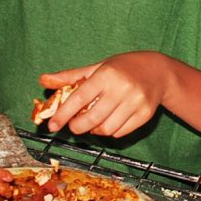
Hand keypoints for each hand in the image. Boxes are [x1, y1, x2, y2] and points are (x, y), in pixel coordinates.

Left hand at [40, 51, 169, 137]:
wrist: (158, 71)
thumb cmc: (123, 68)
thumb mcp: (97, 67)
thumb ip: (70, 77)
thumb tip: (43, 80)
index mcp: (107, 75)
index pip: (79, 98)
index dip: (63, 114)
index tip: (52, 125)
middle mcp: (122, 88)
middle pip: (91, 119)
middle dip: (77, 127)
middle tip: (74, 125)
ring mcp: (135, 102)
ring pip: (105, 129)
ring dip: (94, 130)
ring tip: (93, 122)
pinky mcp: (145, 114)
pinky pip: (120, 133)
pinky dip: (109, 132)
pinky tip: (109, 121)